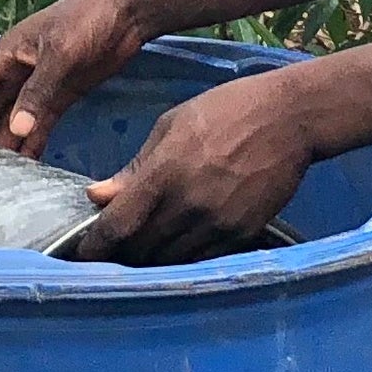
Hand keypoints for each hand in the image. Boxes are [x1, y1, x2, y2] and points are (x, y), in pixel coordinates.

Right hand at [0, 0, 150, 155]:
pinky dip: (34, 141)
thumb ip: (37, 92)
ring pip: (15, 120)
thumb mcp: (60, 53)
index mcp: (6, 54)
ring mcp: (40, 85)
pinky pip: (41, 122)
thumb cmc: (88, 19)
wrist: (129, 11)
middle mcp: (17, 71)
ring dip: (12, 144)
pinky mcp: (63, 95)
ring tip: (12, 175)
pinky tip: (33, 165)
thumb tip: (17, 130)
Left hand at [70, 73, 314, 265]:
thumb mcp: (171, 125)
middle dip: (120, 255)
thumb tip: (97, 196)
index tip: (82, 253)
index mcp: (163, 173)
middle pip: (140, 250)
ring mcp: (217, 224)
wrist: (289, 118)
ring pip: (170, 261)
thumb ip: (134, 167)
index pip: (117, 226)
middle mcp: (188, 205)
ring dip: (151, 260)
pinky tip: (176, 249)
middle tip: (109, 252)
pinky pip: (202, 260)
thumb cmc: (225, 110)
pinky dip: (183, 260)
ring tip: (140, 253)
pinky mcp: (242, 234)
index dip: (94, 246)